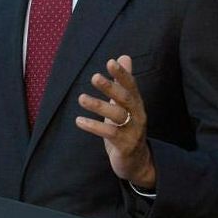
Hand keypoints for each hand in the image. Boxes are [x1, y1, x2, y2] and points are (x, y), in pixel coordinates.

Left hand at [75, 55, 155, 188]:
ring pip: (117, 116)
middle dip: (110, 87)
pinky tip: (79, 121)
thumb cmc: (127, 129)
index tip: (111, 62)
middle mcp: (138, 115)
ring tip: (81, 98)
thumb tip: (124, 56)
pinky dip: (94, 126)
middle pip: (125, 99)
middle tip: (94, 77)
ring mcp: (133, 131)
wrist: (137, 161)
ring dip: (98, 106)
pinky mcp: (125, 146)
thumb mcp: (125, 105)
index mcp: (137, 104)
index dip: (122, 74)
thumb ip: (123, 82)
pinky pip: (110, 134)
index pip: (131, 86)